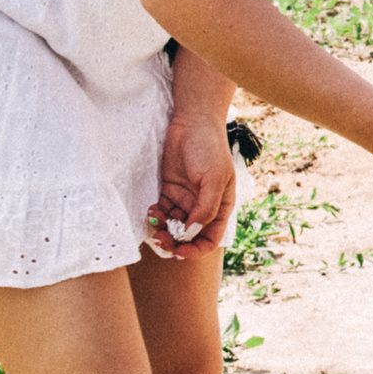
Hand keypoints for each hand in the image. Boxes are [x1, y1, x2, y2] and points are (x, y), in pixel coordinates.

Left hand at [149, 114, 234, 258]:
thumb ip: (206, 208)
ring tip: (153, 223)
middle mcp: (203, 207)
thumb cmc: (209, 148)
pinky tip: (151, 211)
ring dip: (162, 230)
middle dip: (174, 242)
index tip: (180, 251)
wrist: (193, 122)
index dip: (197, 249)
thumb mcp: (214, 179)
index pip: (211, 238)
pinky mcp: (170, 191)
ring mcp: (185, 200)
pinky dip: (155, 216)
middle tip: (160, 240)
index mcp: (221, 207)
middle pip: (189, 236)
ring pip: (172, 226)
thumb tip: (192, 233)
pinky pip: (161, 212)